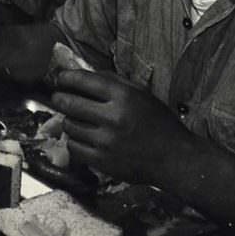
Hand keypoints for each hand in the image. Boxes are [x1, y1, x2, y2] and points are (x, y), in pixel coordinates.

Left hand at [49, 70, 197, 184]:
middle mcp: (113, 117)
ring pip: (69, 125)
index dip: (66, 77)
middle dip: (60, 98)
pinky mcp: (102, 161)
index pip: (83, 80)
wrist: (175, 158)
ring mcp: (106, 141)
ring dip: (69, 120)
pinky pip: (73, 147)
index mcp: (123, 96)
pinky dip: (74, 140)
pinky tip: (81, 138)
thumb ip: (113, 82)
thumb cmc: (158, 123)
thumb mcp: (141, 95)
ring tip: (76, 120)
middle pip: (69, 103)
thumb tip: (85, 74)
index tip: (61, 78)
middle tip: (59, 98)